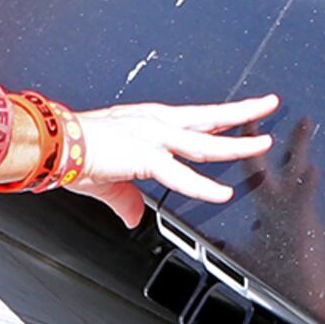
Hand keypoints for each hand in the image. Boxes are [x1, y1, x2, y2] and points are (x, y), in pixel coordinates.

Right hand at [59, 94, 279, 219]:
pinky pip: (180, 174)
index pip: (197, 119)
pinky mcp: (144, 156)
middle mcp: (156, 123)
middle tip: (269, 106)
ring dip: (236, 145)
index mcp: (150, 122)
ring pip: (205, 143)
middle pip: (210, 118)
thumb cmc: (75, 154)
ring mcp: (153, 136)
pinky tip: (221, 193)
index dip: (223, 119)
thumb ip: (128, 200)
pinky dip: (203, 185)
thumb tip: (135, 217)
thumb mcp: (110, 181)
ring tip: (262, 145)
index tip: (243, 115)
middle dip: (243, 113)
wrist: (55, 146)